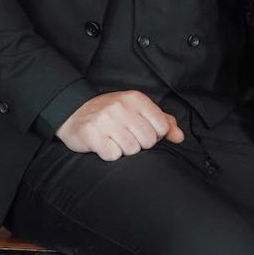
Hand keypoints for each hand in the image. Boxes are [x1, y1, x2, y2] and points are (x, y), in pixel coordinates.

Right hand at [55, 90, 184, 160]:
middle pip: (148, 141)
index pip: (162, 128)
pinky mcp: (92, 134)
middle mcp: (121, 106)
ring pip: (132, 150)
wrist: (74, 111)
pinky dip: (110, 154)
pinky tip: (104, 145)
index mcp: (136, 98)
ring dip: (124, 150)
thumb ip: (163, 121)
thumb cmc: (112, 113)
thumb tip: (180, 137)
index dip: (155, 135)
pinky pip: (113, 155)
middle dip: (139, 144)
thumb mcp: (138, 110)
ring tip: (114, 139)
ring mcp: (106, 120)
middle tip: (126, 136)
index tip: (142, 132)